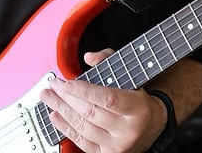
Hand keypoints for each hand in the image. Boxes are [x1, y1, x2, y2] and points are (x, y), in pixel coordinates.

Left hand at [40, 49, 165, 152]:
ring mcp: (117, 145)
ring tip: (49, 98)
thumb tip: (89, 58)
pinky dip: (65, 128)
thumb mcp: (129, 75)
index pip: (108, 99)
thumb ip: (109, 60)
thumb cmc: (138, 99)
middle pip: (90, 113)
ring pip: (83, 127)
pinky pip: (81, 141)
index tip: (66, 83)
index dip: (85, 91)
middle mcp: (128, 130)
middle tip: (53, 85)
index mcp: (137, 108)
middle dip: (66, 98)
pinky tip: (55, 116)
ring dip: (61, 110)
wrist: (152, 127)